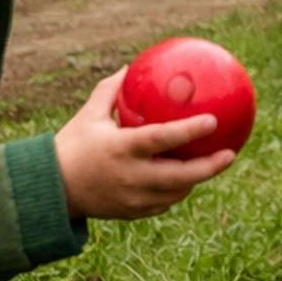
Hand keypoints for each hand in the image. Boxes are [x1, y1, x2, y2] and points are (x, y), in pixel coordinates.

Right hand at [55, 69, 235, 220]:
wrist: (52, 189)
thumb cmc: (71, 146)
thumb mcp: (88, 115)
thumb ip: (111, 91)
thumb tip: (130, 66)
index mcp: (122, 149)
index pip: (162, 139)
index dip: (190, 131)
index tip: (213, 120)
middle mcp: (132, 176)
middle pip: (181, 176)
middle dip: (210, 167)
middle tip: (230, 153)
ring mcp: (134, 198)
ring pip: (177, 192)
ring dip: (195, 179)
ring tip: (212, 163)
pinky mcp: (133, 213)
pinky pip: (164, 203)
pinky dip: (176, 191)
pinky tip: (185, 179)